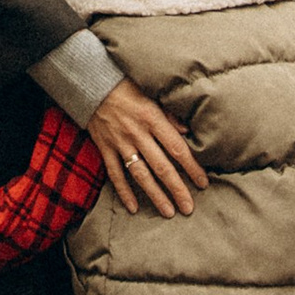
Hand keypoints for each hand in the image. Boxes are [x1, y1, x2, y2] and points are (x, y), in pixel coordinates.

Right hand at [85, 74, 206, 219]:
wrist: (90, 82)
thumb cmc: (126, 86)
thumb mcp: (152, 93)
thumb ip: (170, 114)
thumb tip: (188, 132)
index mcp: (152, 117)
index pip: (177, 148)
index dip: (192, 167)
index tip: (203, 183)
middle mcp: (137, 133)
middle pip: (161, 166)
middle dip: (177, 189)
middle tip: (189, 208)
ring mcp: (120, 142)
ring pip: (140, 174)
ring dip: (155, 195)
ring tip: (168, 212)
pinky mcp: (105, 147)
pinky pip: (115, 174)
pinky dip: (124, 191)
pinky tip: (133, 207)